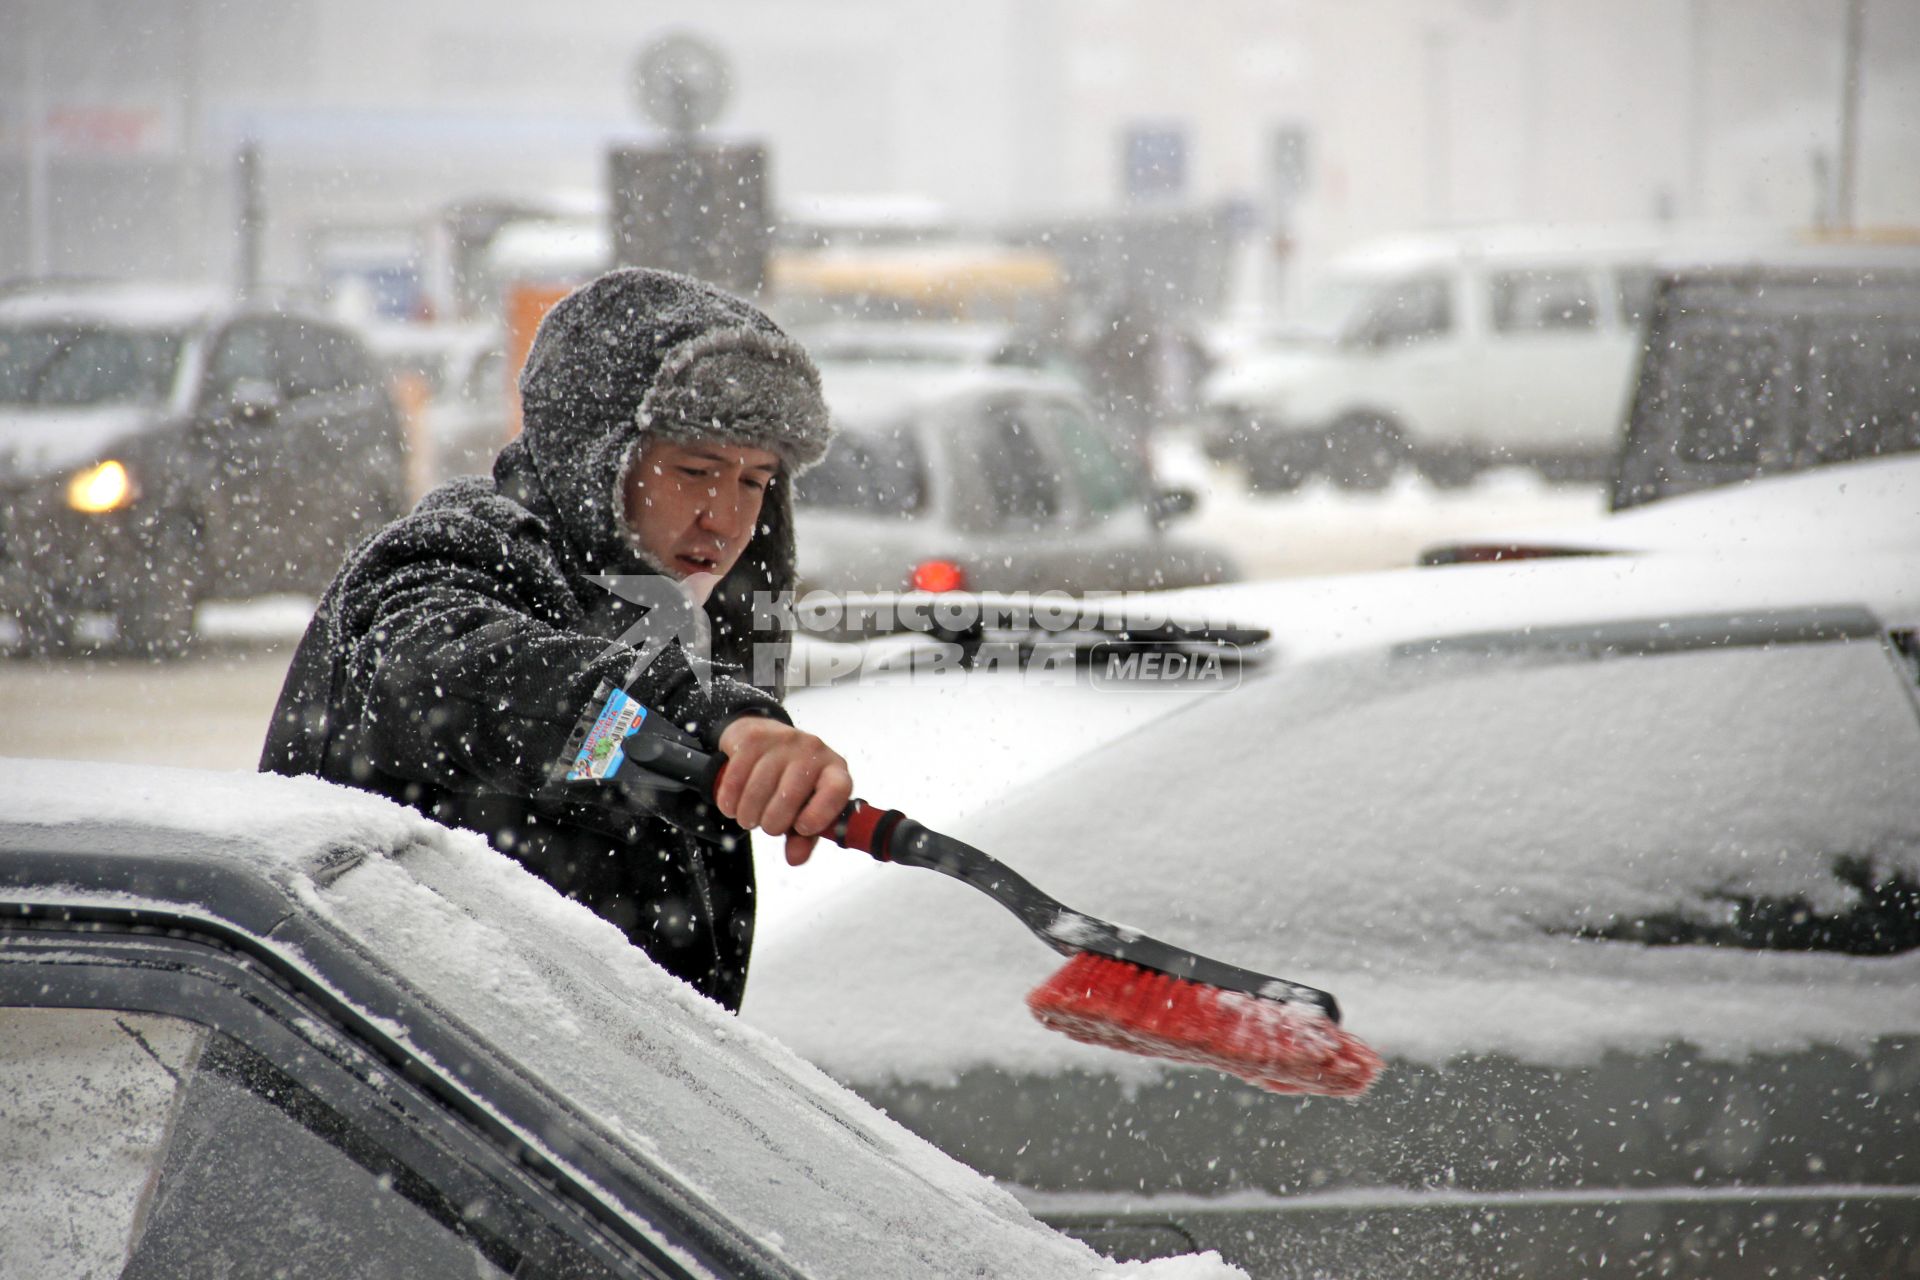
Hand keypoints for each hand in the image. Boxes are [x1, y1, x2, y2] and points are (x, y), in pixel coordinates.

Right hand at [714, 717, 852, 866]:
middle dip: (772, 823)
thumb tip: (795, 858)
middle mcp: (813, 750)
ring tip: (749, 817)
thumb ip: (804, 837)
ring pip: (758, 790)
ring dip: (748, 815)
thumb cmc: (791, 779)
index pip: (837, 790)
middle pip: (789, 797)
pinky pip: (735, 779)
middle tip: (766, 826)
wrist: (765, 736)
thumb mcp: (805, 807)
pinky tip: (733, 805)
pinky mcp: (753, 738)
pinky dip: (730, 801)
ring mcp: (783, 741)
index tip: (802, 829)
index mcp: (834, 770)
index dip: (820, 814)